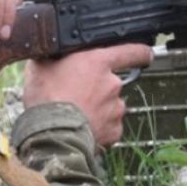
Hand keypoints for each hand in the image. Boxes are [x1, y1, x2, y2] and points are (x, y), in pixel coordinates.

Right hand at [23, 44, 152, 149]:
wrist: (50, 136)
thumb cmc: (45, 99)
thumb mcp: (40, 66)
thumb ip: (52, 55)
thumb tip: (48, 49)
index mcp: (98, 62)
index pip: (130, 51)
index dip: (139, 51)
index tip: (145, 53)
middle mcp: (112, 84)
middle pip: (112, 82)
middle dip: (98, 88)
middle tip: (76, 94)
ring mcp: (115, 108)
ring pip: (110, 105)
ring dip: (98, 108)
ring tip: (75, 114)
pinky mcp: (114, 130)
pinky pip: (109, 125)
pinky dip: (99, 126)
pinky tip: (81, 127)